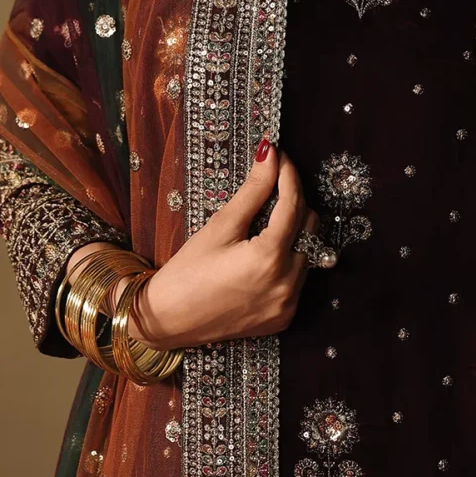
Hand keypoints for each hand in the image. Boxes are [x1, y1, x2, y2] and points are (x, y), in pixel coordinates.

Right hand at [109, 140, 332, 349]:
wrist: (166, 321)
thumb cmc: (187, 272)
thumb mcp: (220, 227)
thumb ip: (252, 190)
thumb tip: (270, 155)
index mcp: (269, 259)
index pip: (293, 205)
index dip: (289, 176)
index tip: (282, 157)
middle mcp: (287, 284)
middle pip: (309, 227)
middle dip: (293, 203)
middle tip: (272, 187)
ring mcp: (288, 304)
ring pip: (308, 253)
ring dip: (293, 232)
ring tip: (265, 222)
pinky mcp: (285, 317)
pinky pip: (299, 279)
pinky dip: (288, 262)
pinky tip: (264, 256)